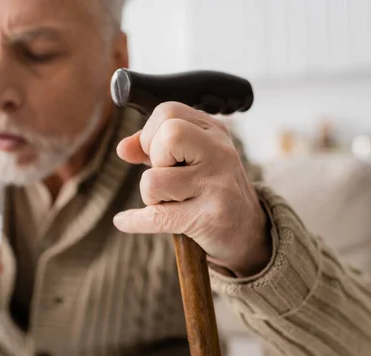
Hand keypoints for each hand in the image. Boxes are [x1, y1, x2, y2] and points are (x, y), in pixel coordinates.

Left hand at [113, 102, 270, 277]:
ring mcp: (217, 185)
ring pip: (154, 180)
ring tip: (170, 201)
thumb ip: (153, 147)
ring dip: (151, 196)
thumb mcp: (189, 158)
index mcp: (214, 131)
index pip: (168, 111)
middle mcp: (219, 153)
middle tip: (165, 175)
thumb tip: (123, 149)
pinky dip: (134, 221)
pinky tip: (126, 221)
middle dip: (154, 158)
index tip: (156, 153)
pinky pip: (156, 216)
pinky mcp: (210, 218)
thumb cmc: (210, 188)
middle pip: (169, 134)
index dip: (150, 132)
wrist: (248, 230)